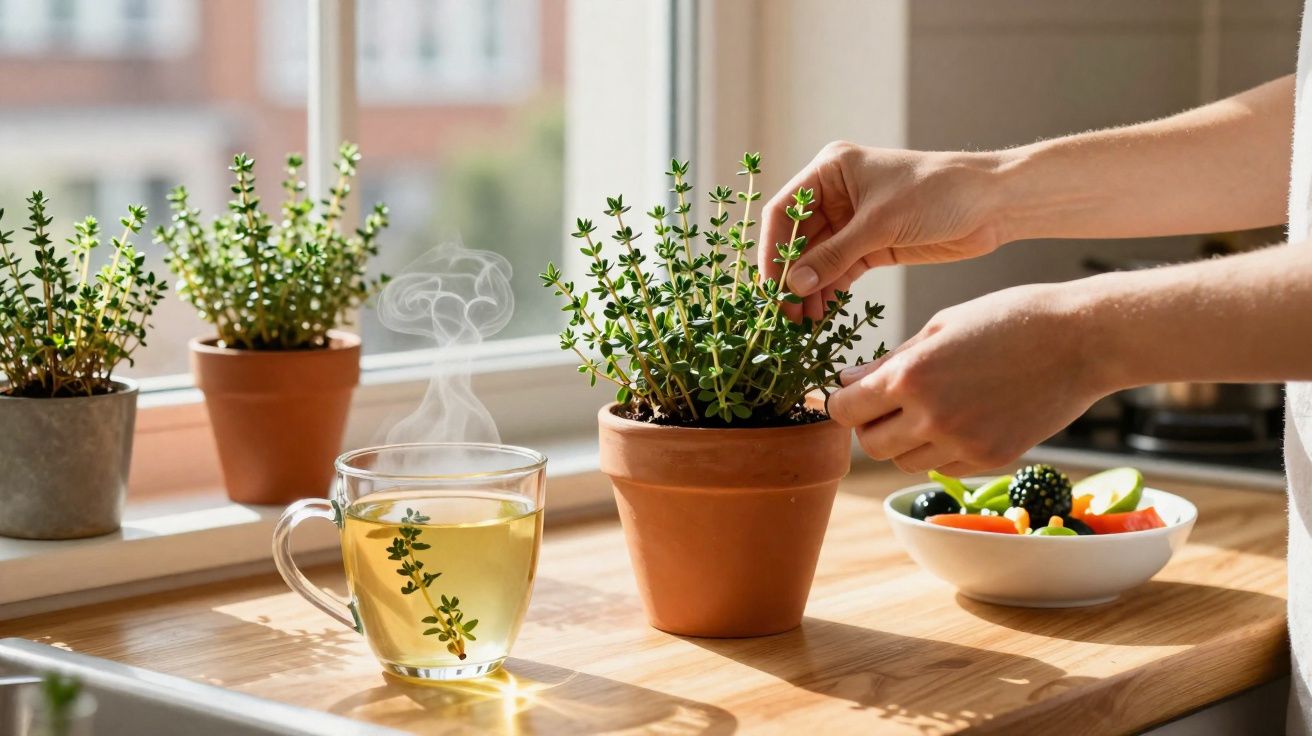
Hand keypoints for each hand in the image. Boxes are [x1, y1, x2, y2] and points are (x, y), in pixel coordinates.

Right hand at [759, 141, 1010, 319]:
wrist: (993, 204)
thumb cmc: (937, 193)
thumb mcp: (879, 224)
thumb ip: (834, 255)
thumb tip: (794, 285)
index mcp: (830, 170)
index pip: (784, 211)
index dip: (772, 250)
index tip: (770, 286)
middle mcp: (835, 194)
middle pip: (797, 240)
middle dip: (791, 277)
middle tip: (785, 314)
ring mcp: (853, 221)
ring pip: (817, 260)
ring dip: (809, 290)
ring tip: (804, 323)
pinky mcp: (872, 245)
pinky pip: (839, 271)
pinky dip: (830, 292)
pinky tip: (823, 314)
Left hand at [825, 283, 1110, 475]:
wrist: (1081, 339)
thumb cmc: (1008, 319)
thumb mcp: (939, 327)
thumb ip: (890, 361)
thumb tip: (846, 383)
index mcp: (911, 376)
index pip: (845, 410)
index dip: (843, 403)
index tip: (852, 394)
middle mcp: (931, 416)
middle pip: (870, 444)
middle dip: (870, 424)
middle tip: (887, 403)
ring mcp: (962, 443)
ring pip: (903, 461)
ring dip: (904, 440)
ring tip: (929, 408)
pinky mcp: (991, 459)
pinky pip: (943, 465)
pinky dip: (939, 449)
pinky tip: (961, 418)